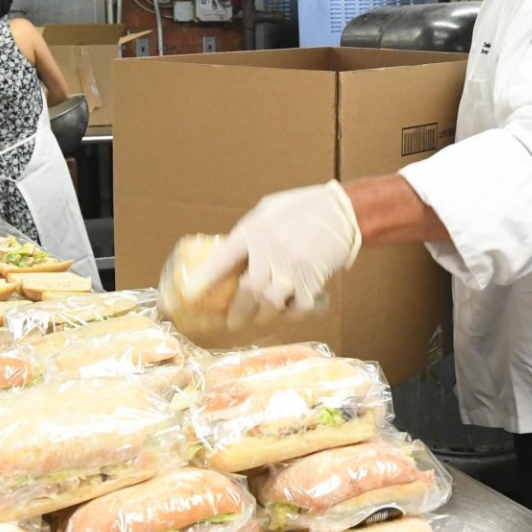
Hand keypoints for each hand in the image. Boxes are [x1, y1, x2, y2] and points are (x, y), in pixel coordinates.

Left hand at [200, 181, 362, 330]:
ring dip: (262, 316)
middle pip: (249, 291)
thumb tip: (230, 258)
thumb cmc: (301, 208)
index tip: (189, 294)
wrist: (342, 212)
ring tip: (258, 318)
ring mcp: (294, 267)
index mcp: (255, 231)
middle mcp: (272, 250)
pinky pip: (297, 308)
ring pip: (270, 303)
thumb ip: (249, 233)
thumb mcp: (267, 211)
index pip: (223, 259)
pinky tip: (287, 312)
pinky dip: (290, 315)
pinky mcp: (313, 280)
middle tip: (232, 322)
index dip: (204, 279)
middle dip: (238, 312)